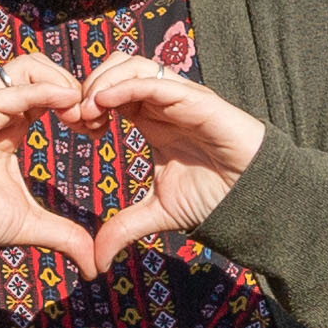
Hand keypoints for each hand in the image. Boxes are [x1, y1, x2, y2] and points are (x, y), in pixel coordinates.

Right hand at [0, 54, 95, 259]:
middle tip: (92, 118)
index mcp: (9, 125)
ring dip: (61, 81)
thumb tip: (94, 265)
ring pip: (27, 65)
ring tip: (79, 112)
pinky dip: (45, 91)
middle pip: (40, 68)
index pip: (48, 91)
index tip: (98, 130)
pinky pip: (13, 89)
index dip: (77, 102)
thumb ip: (65, 235)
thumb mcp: (31, 224)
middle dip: (74, 85)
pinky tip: (67, 105)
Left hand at [78, 53, 271, 262]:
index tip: (75, 126)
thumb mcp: (157, 213)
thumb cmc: (213, 198)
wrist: (252, 200)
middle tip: (76, 115)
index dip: (87, 100)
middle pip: (117, 66)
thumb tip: (98, 262)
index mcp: (151, 119)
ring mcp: (180, 97)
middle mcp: (163, 102)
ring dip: (104, 81)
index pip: (111, 89)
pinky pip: (156, 82)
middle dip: (90, 84)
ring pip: (134, 65)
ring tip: (90, 109)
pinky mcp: (197, 100)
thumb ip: (124, 228)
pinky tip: (105, 103)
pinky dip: (126, 86)